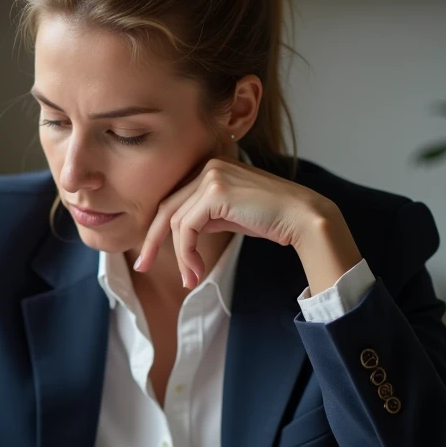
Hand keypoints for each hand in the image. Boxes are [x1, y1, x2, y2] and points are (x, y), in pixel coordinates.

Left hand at [134, 156, 360, 292]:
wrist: (302, 218)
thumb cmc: (270, 219)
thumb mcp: (228, 215)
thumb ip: (202, 216)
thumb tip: (177, 232)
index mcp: (209, 169)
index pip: (173, 201)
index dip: (156, 230)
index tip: (146, 255)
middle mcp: (208, 167)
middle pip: (166, 209)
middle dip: (152, 241)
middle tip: (142, 267)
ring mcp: (211, 176)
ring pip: (175, 222)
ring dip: (180, 256)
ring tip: (190, 278)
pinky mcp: (216, 192)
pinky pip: (186, 228)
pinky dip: (186, 253)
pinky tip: (195, 270)